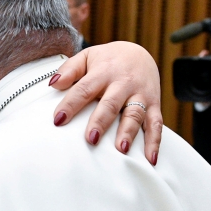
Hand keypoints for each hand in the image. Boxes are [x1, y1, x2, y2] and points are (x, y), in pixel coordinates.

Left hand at [50, 41, 163, 163]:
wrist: (140, 52)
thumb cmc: (108, 60)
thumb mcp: (87, 57)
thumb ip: (70, 69)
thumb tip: (53, 84)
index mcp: (103, 71)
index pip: (84, 89)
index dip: (71, 104)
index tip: (58, 120)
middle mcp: (123, 83)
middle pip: (111, 103)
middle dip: (101, 121)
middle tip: (91, 138)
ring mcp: (140, 94)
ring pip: (135, 114)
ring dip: (129, 132)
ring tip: (122, 149)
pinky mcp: (154, 104)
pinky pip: (156, 123)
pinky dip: (155, 141)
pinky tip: (150, 158)